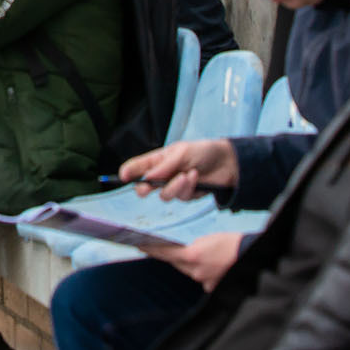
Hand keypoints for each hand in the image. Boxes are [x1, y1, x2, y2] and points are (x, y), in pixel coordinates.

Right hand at [121, 137, 239, 199]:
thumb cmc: (203, 151)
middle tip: (147, 188)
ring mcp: (174, 185)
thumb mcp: (182, 152)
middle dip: (144, 188)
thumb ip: (165, 166)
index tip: (123, 176)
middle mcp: (164, 174)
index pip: (138, 166)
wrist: (227, 163)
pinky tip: (196, 177)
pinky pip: (181, 197)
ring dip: (175, 186)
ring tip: (187, 175)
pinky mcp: (187, 195)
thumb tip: (148, 176)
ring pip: (164, 195)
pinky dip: (188, 187)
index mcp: (158, 160)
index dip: (128, 171)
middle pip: (145, 186)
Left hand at [149, 231, 244, 289]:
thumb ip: (193, 248)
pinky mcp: (213, 288)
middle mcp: (195, 271)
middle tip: (163, 248)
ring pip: (190, 271)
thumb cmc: (232, 243)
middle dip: (172, 256)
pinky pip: (202, 279)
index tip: (140, 246)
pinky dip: (204, 272)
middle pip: (176, 263)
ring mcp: (204, 281)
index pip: (164, 253)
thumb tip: (185, 254)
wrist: (252, 255)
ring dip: (191, 264)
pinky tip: (213, 265)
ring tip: (204, 255)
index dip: (151, 250)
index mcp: (192, 256)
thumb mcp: (208, 239)